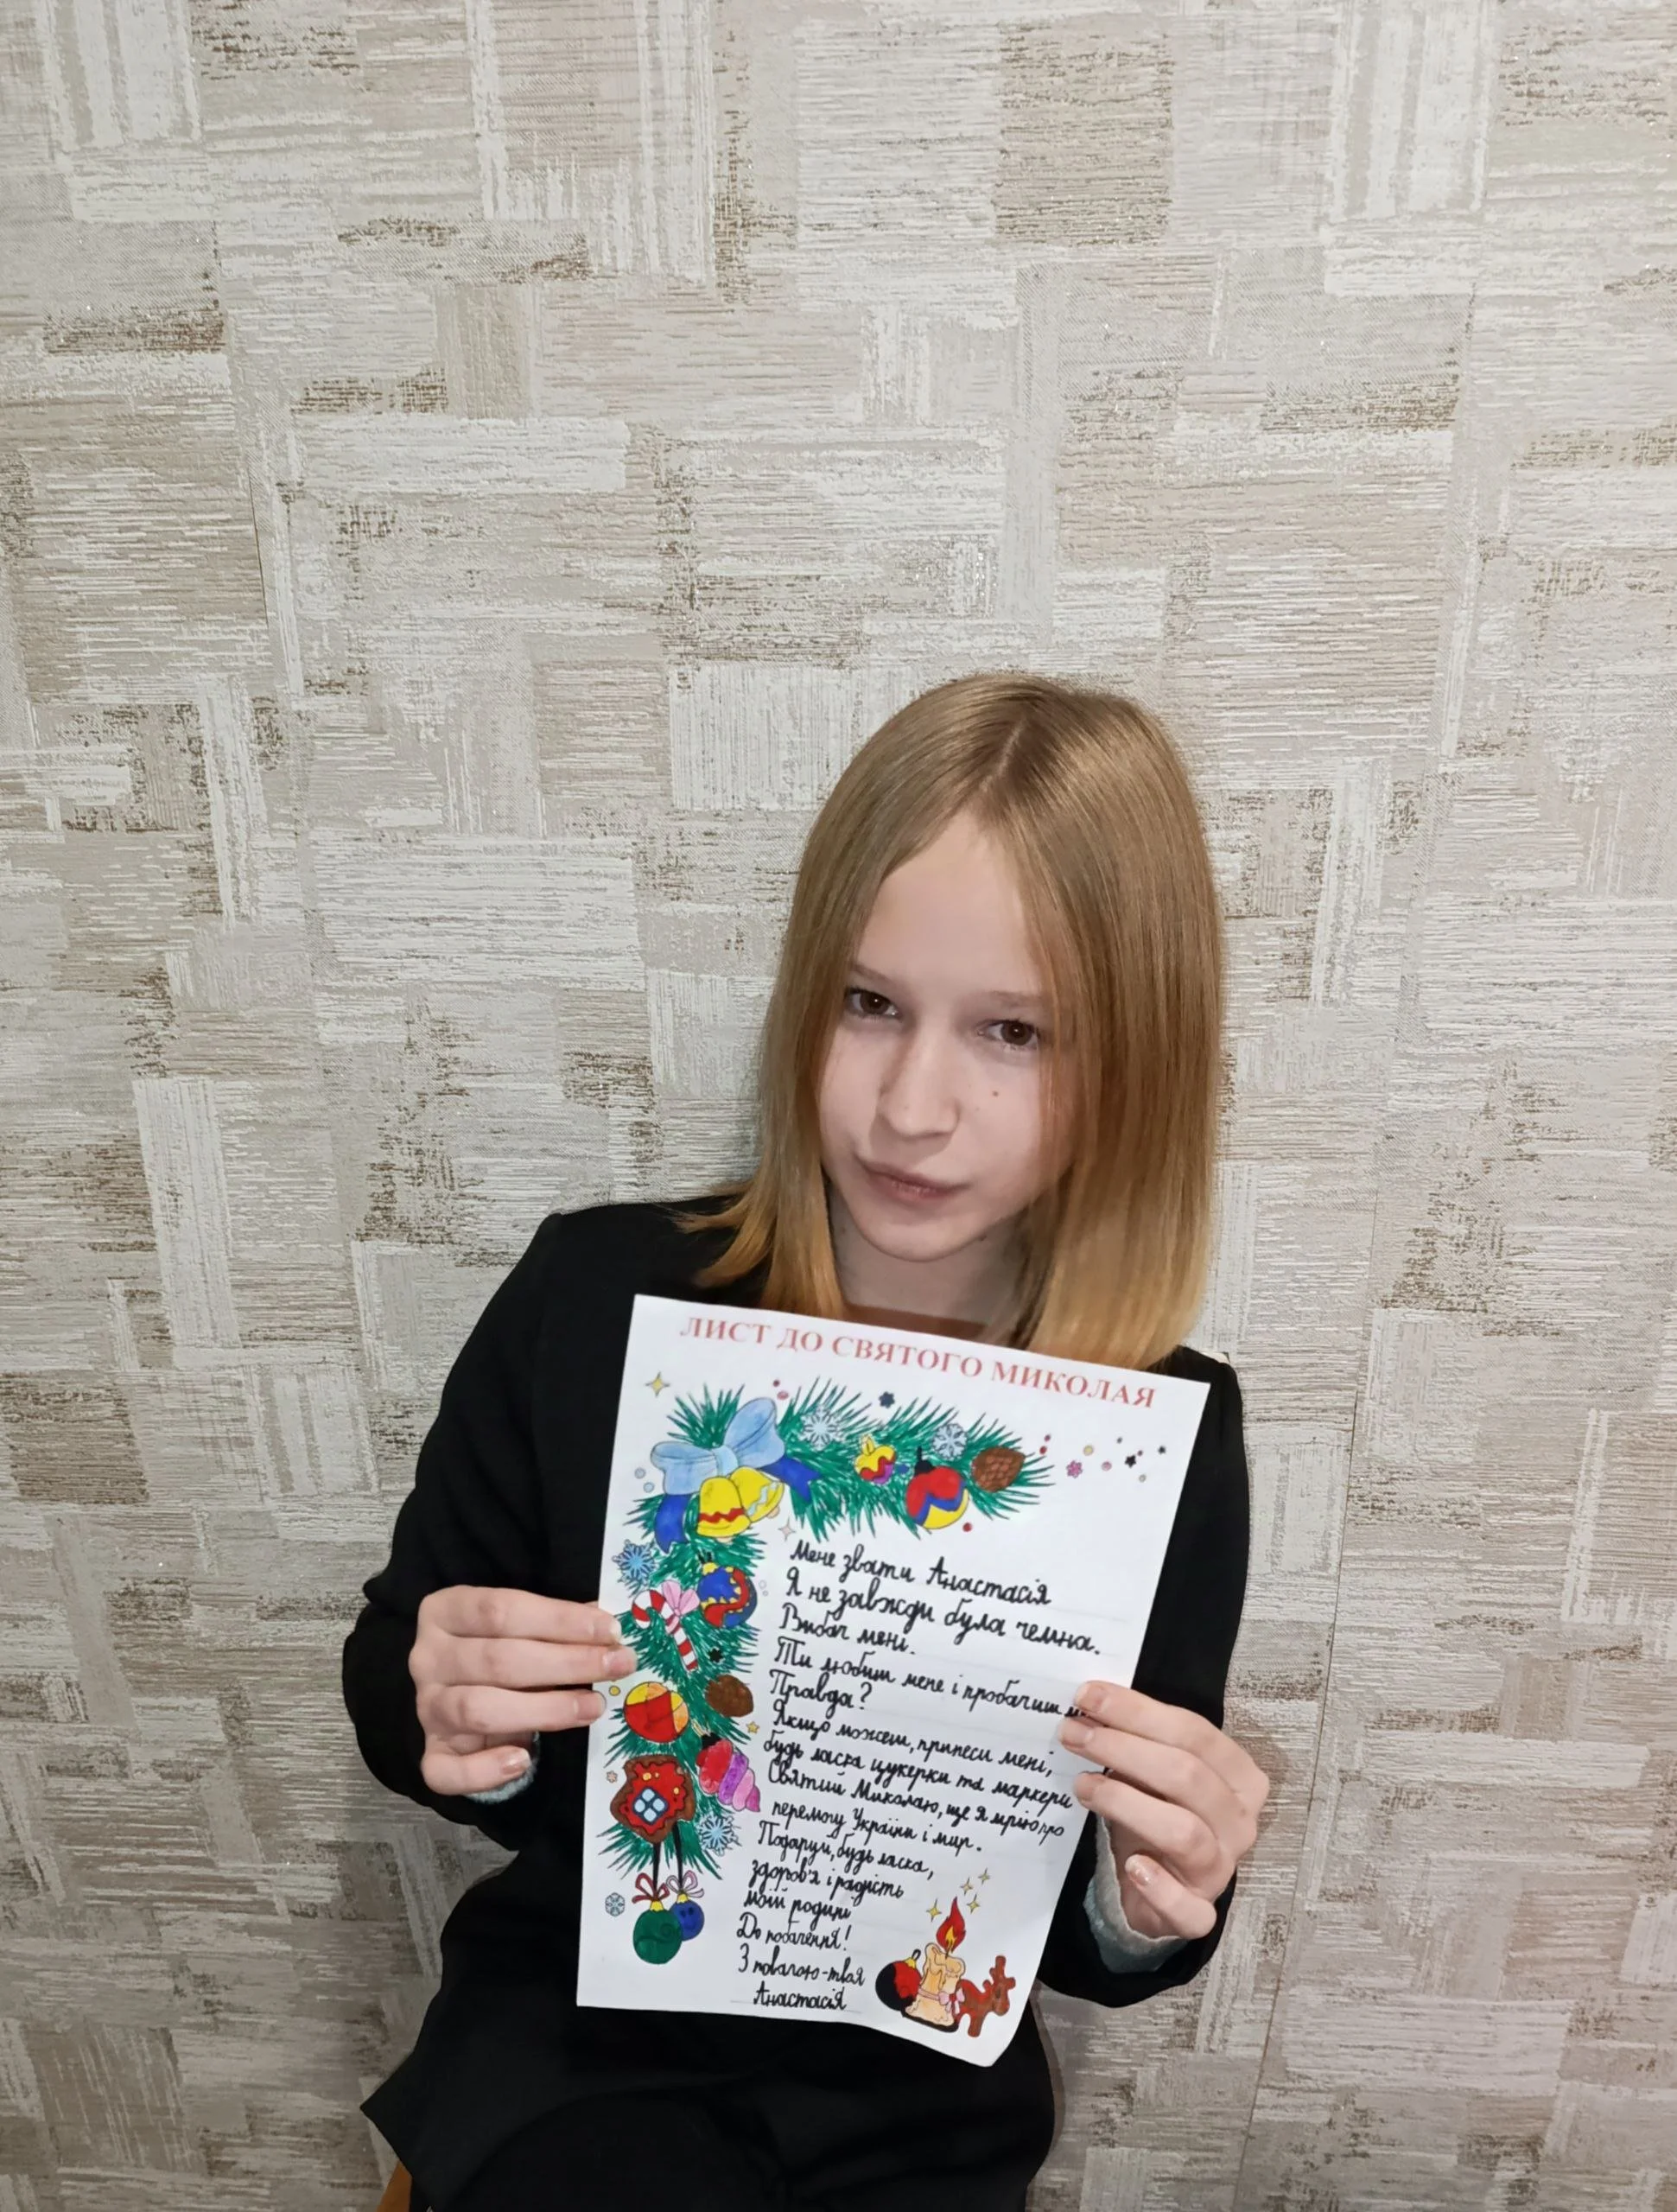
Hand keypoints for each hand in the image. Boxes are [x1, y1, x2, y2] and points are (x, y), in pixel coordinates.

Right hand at [410, 1586, 634, 1796]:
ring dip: (544, 1709)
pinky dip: (485, 1769)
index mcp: (444, 1611)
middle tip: (617, 1666)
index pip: (501, 1610)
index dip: (559, 1619)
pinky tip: (524, 1759)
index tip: (610, 1630)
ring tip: (593, 1707)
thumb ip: (555, 1625)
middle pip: (497, 1659)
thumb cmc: (500, 1651)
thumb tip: (606, 1631)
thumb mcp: (523, 1628)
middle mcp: (428, 1658)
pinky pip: (447, 1771)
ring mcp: (426, 1708)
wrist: (464, 1700)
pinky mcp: (431, 1754)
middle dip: (567, 1662)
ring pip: (479, 1709)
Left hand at [1058, 1680, 1268, 1940]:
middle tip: (1073, 1734)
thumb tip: (1088, 1705)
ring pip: (1184, 1831)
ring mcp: (1223, 1869)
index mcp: (1238, 1775)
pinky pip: (1189, 1908)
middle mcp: (1239, 1820)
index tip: (1086, 1696)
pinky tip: (1132, 1866)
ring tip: (1083, 1786)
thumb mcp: (1152, 1772)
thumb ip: (1134, 1740)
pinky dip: (1160, 1887)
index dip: (1138, 1711)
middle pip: (1187, 1775)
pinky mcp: (1200, 1915)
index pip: (1193, 1732)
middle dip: (1123, 1748)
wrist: (1157, 1888)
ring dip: (1127, 1803)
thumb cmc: (1158, 1812)